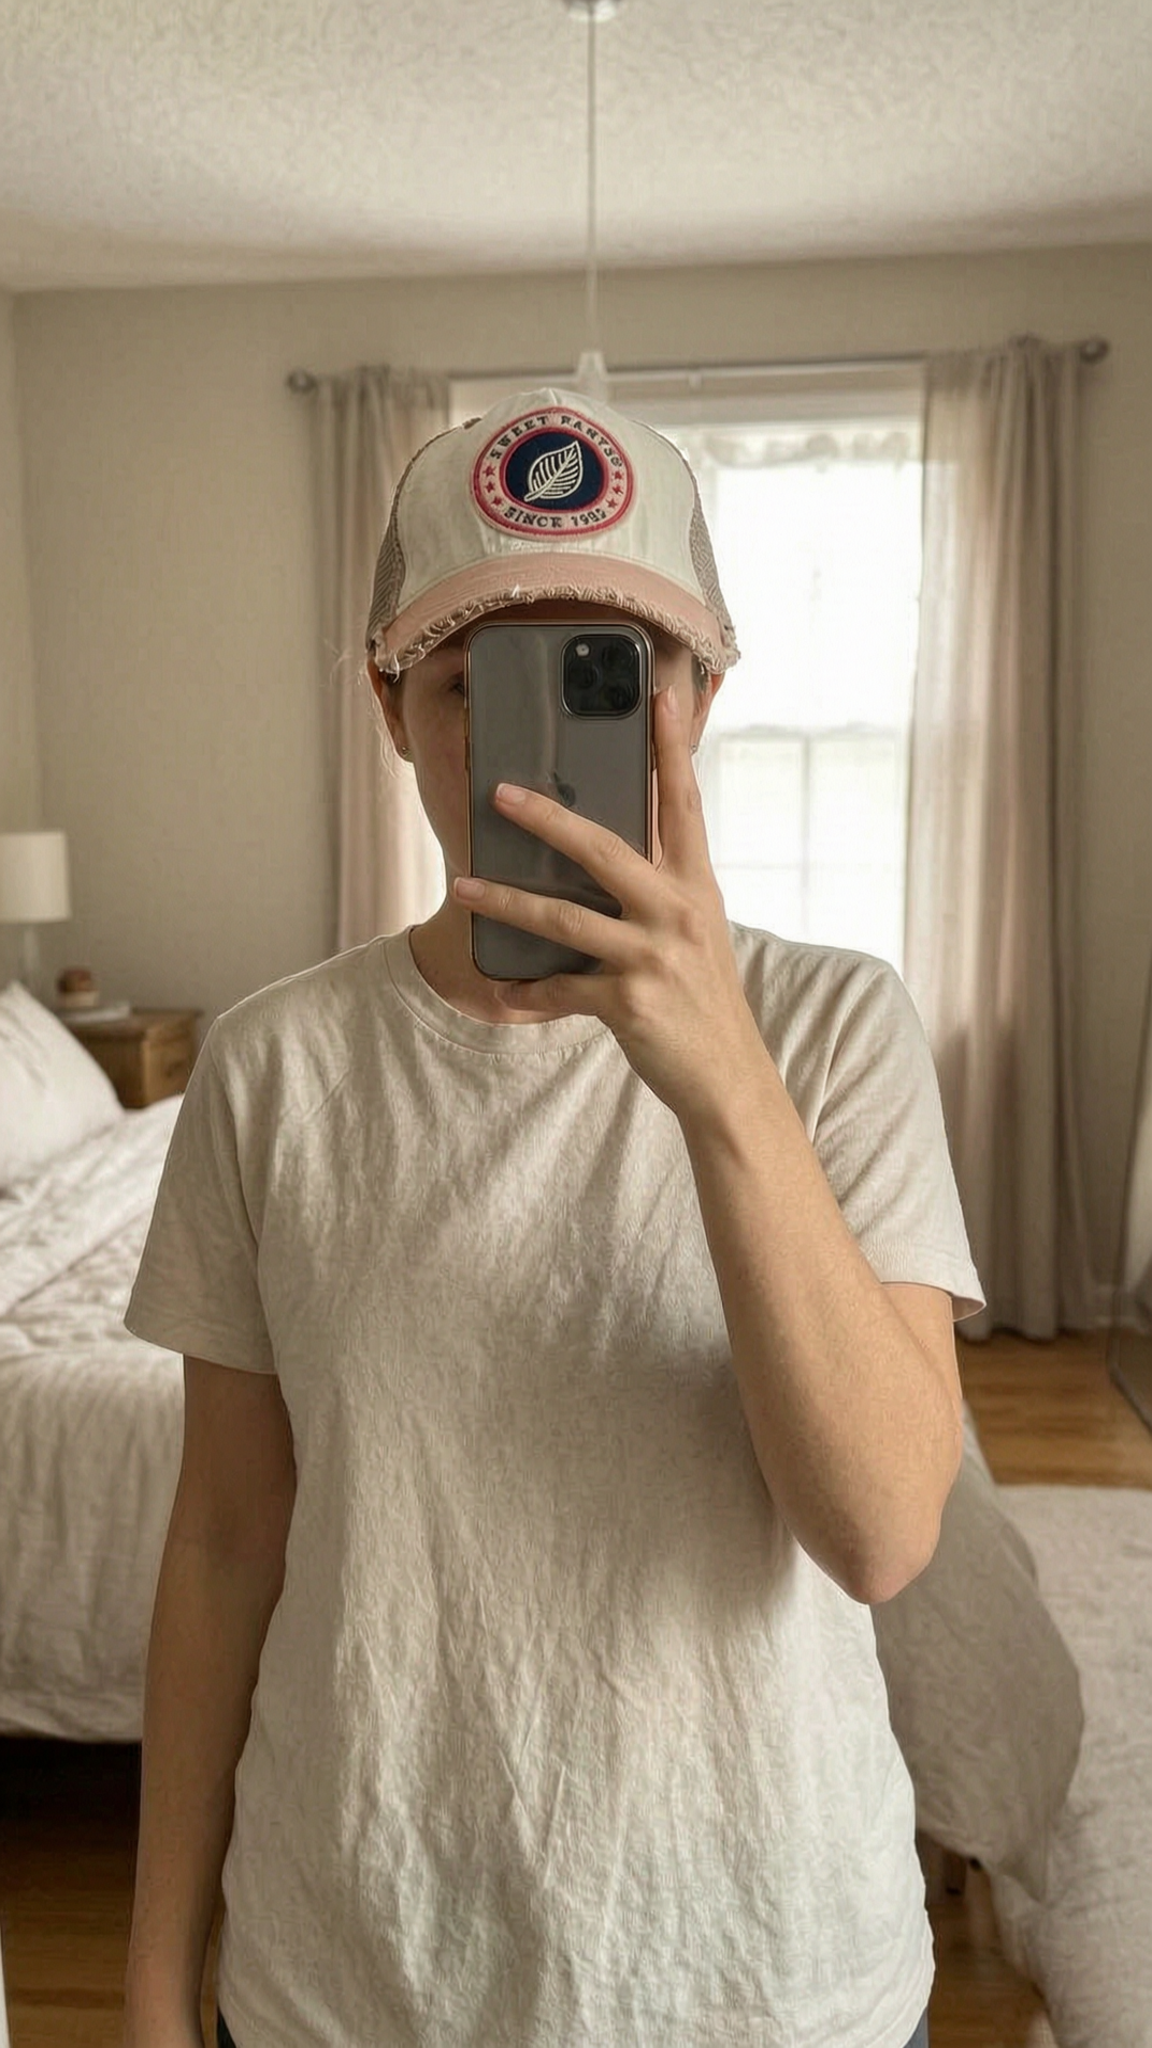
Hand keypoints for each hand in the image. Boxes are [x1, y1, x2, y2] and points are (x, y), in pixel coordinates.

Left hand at [451, 684, 766, 1124]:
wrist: (729, 1077)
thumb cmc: (702, 996)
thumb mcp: (695, 930)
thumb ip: (657, 885)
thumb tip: (595, 846)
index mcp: (696, 885)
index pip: (684, 802)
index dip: (672, 746)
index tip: (658, 693)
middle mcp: (678, 912)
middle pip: (604, 849)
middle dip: (547, 818)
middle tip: (501, 792)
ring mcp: (654, 958)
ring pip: (565, 919)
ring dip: (508, 903)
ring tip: (466, 887)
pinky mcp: (631, 1003)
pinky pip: (562, 989)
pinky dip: (529, 991)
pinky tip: (504, 991)